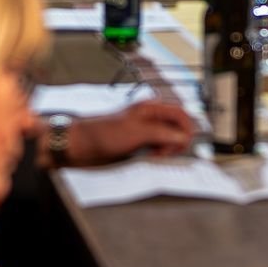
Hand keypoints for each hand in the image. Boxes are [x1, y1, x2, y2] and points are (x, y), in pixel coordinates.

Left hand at [67, 99, 194, 165]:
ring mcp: (144, 131)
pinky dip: (157, 155)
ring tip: (154, 156)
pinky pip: (156, 148)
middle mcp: (150, 118)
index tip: (184, 143)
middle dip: (175, 141)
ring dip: (166, 150)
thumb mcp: (137, 132)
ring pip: (167, 140)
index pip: (180, 113)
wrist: (81, 144)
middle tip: (165, 153)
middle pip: (176, 128)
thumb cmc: (103, 133)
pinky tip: (149, 158)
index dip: (186, 127)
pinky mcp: (138, 143)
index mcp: (151, 108)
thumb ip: (163, 133)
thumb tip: (183, 136)